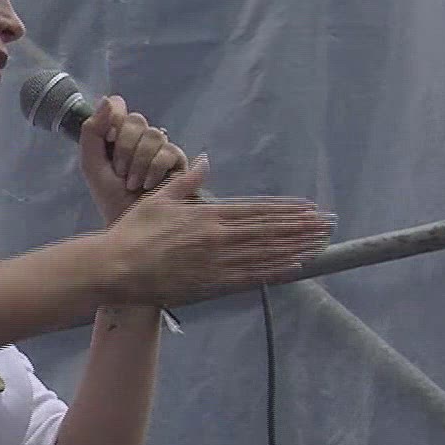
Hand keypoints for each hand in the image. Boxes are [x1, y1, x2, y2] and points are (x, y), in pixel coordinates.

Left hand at [79, 95, 187, 225]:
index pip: (118, 106)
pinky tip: (148, 185)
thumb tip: (107, 99)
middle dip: (124, 149)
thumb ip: (92, 132)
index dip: (113, 118)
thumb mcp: (92, 165)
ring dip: (138, 163)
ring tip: (133, 184)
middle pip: (135, 119)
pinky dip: (153, 170)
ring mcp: (160, 147)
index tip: (107, 141)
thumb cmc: (111, 198)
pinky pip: (167, 151)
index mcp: (117, 134)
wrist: (131, 225)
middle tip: (120, 173)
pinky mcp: (178, 160)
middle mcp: (140, 137)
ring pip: (153, 135)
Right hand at [101, 158, 331, 306]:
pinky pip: (249, 277)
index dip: (286, 210)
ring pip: (265, 254)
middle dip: (301, 227)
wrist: (116, 268)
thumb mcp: (159, 198)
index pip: (257, 210)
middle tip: (328, 224)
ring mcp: (216, 262)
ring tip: (320, 244)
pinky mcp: (210, 283)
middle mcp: (218, 237)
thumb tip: (205, 161)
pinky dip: (273, 271)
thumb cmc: (133, 231)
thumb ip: (186, 181)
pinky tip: (293, 267)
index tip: (309, 208)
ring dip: (295, 248)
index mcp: (208, 214)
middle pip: (269, 231)